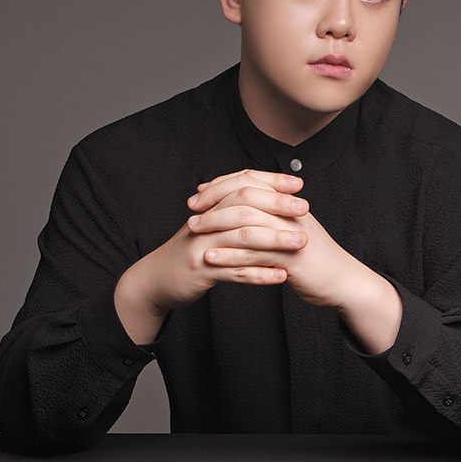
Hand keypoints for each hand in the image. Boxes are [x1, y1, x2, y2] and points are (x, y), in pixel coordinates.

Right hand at [114, 169, 310, 343]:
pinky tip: (281, 276)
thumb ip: (233, 210)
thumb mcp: (211, 226)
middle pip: (244, 206)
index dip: (271, 182)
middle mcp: (206, 221)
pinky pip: (235, 271)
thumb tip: (268, 195)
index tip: (298, 184)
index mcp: (211, 207)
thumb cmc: (192, 252)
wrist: (156, 279)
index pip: (243, 183)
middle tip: (304, 209)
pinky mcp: (201, 270)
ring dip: (275, 240)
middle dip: (277, 206)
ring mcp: (203, 245)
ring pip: (243, 238)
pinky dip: (259, 274)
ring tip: (301, 243)